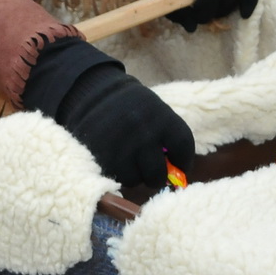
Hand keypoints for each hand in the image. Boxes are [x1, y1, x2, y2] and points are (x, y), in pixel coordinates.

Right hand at [22, 38, 194, 187]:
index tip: (177, 163)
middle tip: (150, 170)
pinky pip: (118, 180)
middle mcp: (145, 133)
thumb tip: (177, 174)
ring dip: (134, 174)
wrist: (91, 93)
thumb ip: (166, 138)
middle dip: (156, 176)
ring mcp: (123, 148)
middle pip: (159, 174)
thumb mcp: (154, 111)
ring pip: (137, 181)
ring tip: (127, 156)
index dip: (182, 160)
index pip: (183, 148)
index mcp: (163, 117)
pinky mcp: (104, 159)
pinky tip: (115, 157)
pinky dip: (118, 174)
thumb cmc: (130, 106)